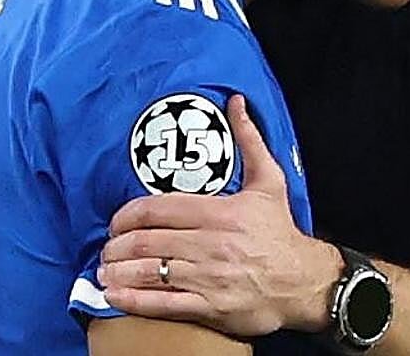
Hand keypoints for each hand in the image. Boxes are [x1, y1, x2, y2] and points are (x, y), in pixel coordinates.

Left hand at [99, 95, 342, 336]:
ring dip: (119, 272)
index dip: (128, 215)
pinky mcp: (211, 307)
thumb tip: (236, 103)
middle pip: (148, 241)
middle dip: (118, 246)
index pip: (159, 209)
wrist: (304, 282)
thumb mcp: (269, 181)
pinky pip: (164, 304)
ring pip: (152, 272)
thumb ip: (249, 140)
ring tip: (104, 272)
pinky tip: (116, 296)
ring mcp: (209, 277)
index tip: (116, 222)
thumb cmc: (281, 232)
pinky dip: (134, 300)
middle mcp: (211, 244)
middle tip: (106, 248)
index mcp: (219, 212)